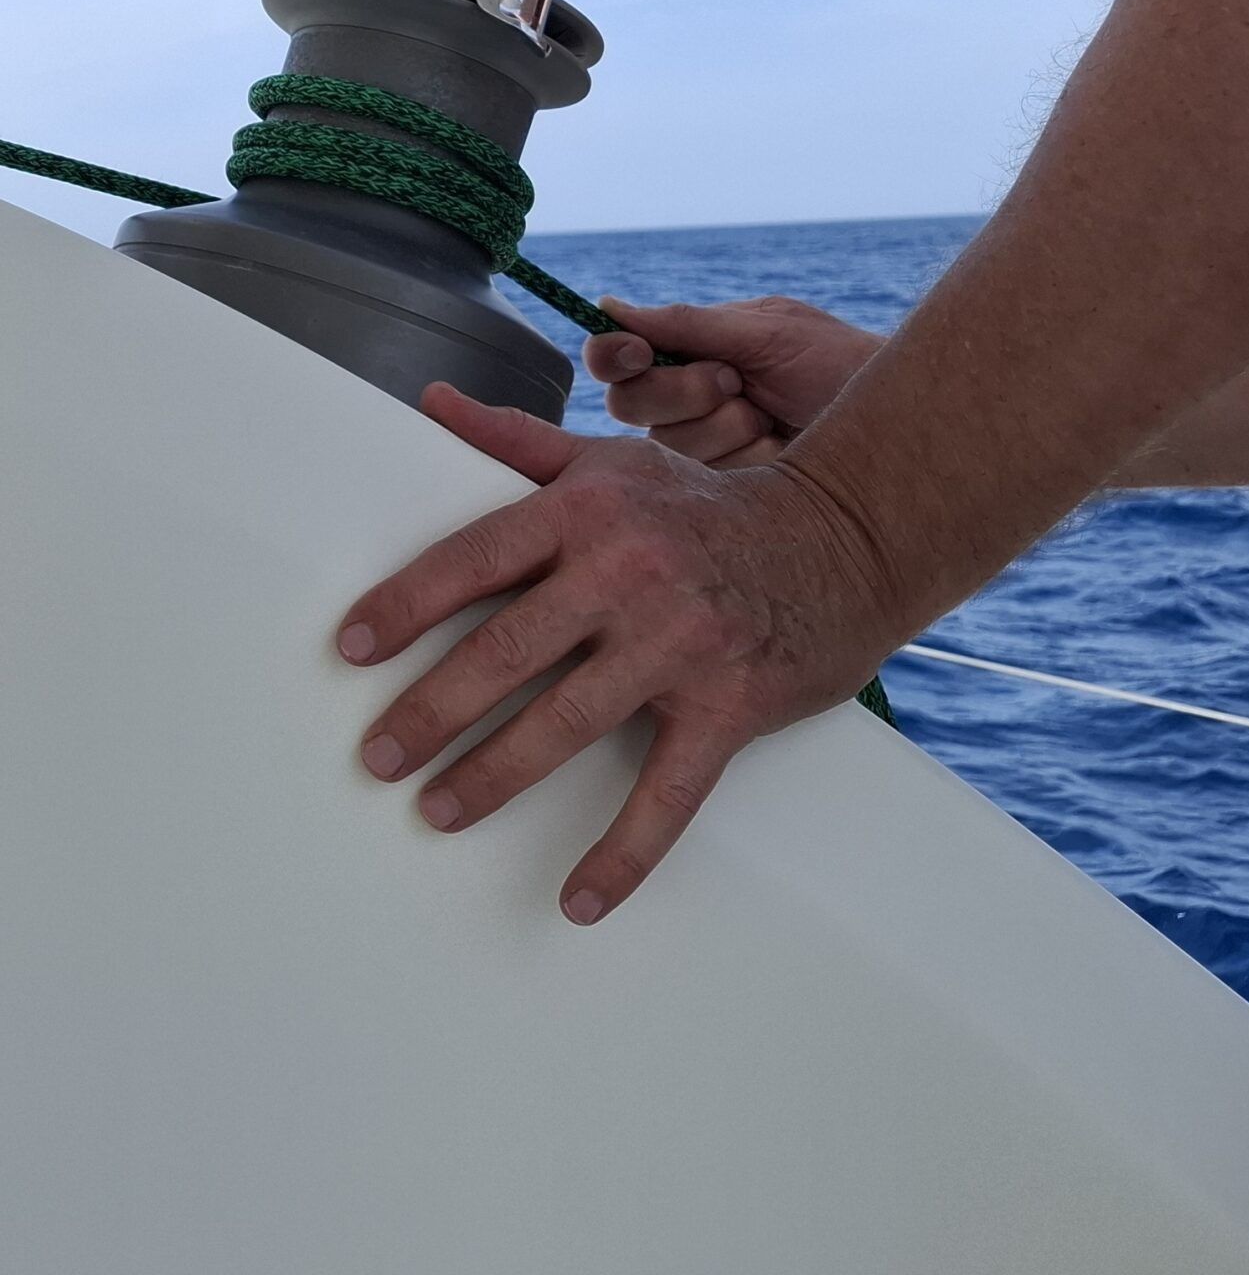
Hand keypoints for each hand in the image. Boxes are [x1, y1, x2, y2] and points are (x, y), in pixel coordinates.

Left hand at [338, 383, 894, 924]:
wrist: (841, 536)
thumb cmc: (706, 504)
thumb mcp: (613, 459)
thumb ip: (516, 442)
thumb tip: (429, 404)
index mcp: (590, 508)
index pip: (477, 557)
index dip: (407, 605)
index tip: (350, 648)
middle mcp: (629, 570)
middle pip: (509, 648)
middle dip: (433, 709)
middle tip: (378, 756)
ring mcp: (680, 640)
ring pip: (569, 722)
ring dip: (496, 774)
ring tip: (439, 811)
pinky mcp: (729, 703)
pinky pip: (668, 793)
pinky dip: (623, 854)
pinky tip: (578, 901)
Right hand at [584, 294, 881, 465]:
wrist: (896, 427)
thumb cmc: (837, 363)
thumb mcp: (767, 333)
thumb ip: (690, 325)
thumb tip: (609, 307)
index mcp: (692, 352)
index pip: (621, 357)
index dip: (614, 356)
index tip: (637, 353)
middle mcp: (687, 402)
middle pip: (630, 405)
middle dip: (685, 391)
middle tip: (736, 381)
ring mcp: (705, 450)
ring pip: (668, 446)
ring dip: (725, 426)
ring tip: (770, 415)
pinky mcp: (725, 493)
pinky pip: (704, 481)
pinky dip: (746, 460)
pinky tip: (779, 451)